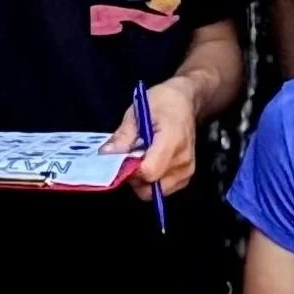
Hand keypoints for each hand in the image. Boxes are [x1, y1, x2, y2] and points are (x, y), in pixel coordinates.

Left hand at [100, 76, 197, 199]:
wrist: (185, 102)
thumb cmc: (162, 102)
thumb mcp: (137, 112)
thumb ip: (123, 137)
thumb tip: (106, 155)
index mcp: (172, 140)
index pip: (149, 171)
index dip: (131, 169)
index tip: (122, 158)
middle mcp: (183, 159)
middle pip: (152, 186)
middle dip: (135, 178)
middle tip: (129, 158)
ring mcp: (187, 170)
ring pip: (157, 191)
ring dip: (144, 180)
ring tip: (140, 158)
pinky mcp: (187, 176)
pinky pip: (165, 189)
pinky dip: (154, 181)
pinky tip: (150, 162)